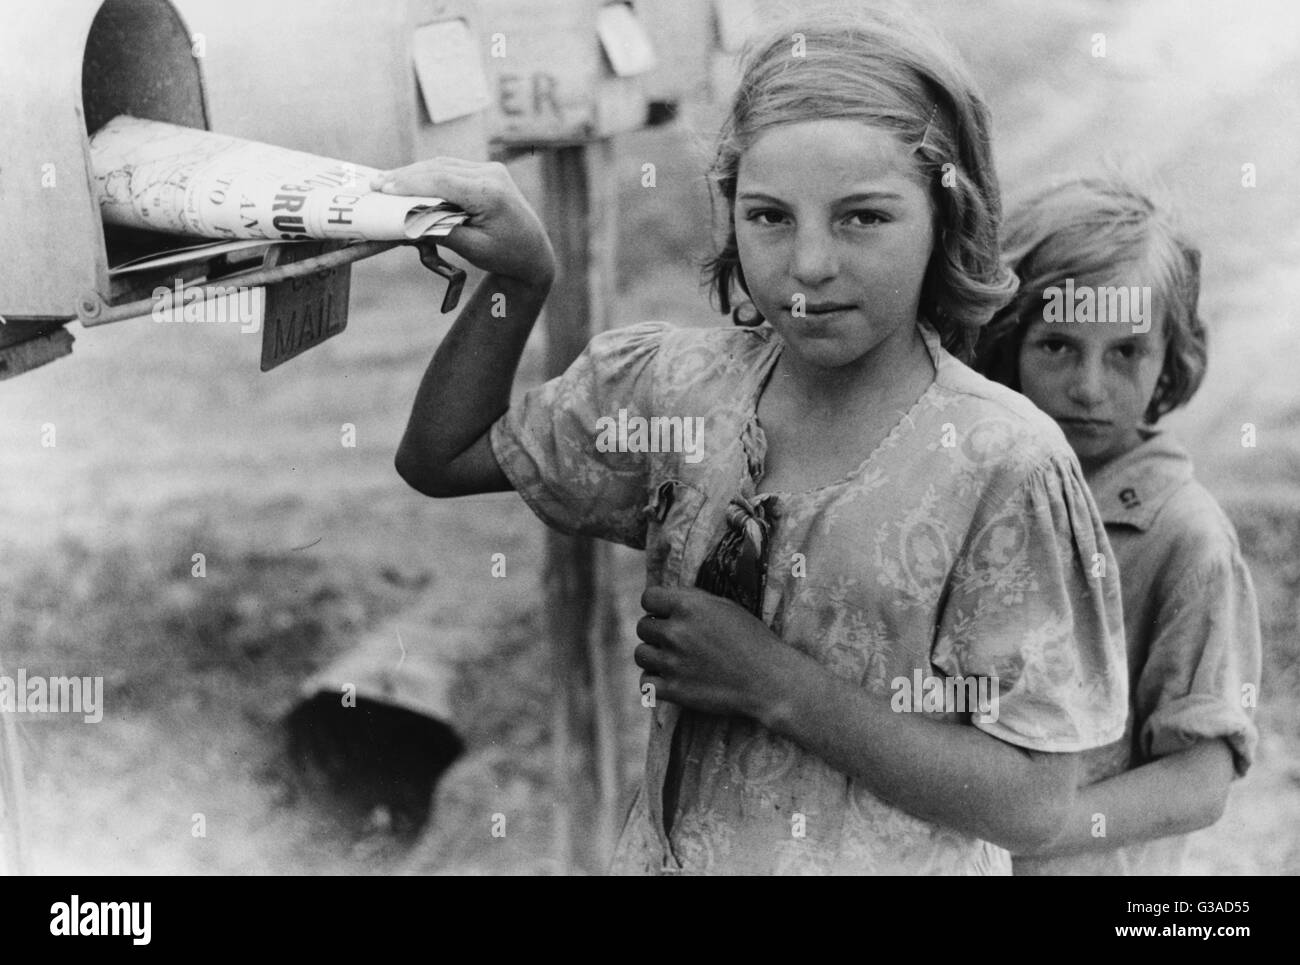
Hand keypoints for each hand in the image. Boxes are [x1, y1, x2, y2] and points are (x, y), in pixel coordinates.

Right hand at [373, 158, 554, 288]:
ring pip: (442, 165)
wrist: (533, 252)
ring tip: (385, 182)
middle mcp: (491, 175)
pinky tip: (408, 181)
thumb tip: (406, 221)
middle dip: (405, 176)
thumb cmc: (505, 255)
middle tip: (375, 184)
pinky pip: (451, 169)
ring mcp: (490, 170)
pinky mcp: (486, 172)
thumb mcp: (472, 248)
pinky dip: (429, 175)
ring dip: (414, 173)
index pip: (442, 181)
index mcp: (490, 193)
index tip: (383, 187)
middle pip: (439, 169)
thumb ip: (440, 231)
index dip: (409, 183)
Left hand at [634, 586, 796, 719]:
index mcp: (688, 606)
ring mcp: (673, 662)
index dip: (656, 605)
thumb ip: (693, 601)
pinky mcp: (675, 690)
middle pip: (643, 627)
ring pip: (640, 654)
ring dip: (653, 656)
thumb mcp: (726, 607)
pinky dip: (653, 682)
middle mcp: (676, 632)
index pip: (648, 598)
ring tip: (672, 660)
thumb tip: (667, 599)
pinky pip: (645, 683)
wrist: (770, 680)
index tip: (666, 614)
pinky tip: (668, 679)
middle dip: (656, 632)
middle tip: (676, 640)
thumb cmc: (753, 640)